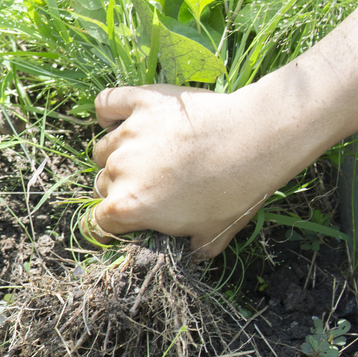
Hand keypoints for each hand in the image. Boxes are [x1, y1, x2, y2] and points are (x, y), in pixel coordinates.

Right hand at [89, 84, 311, 257]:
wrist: (258, 140)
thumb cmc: (237, 191)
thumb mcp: (214, 235)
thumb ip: (190, 250)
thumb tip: (185, 254)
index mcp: (128, 206)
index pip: (100, 222)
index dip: (116, 224)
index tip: (133, 219)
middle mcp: (118, 171)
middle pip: (102, 184)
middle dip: (121, 188)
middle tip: (153, 184)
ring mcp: (127, 134)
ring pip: (103, 149)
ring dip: (117, 154)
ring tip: (147, 152)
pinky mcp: (141, 102)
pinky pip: (107, 104)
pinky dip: (109, 112)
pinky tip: (120, 119)